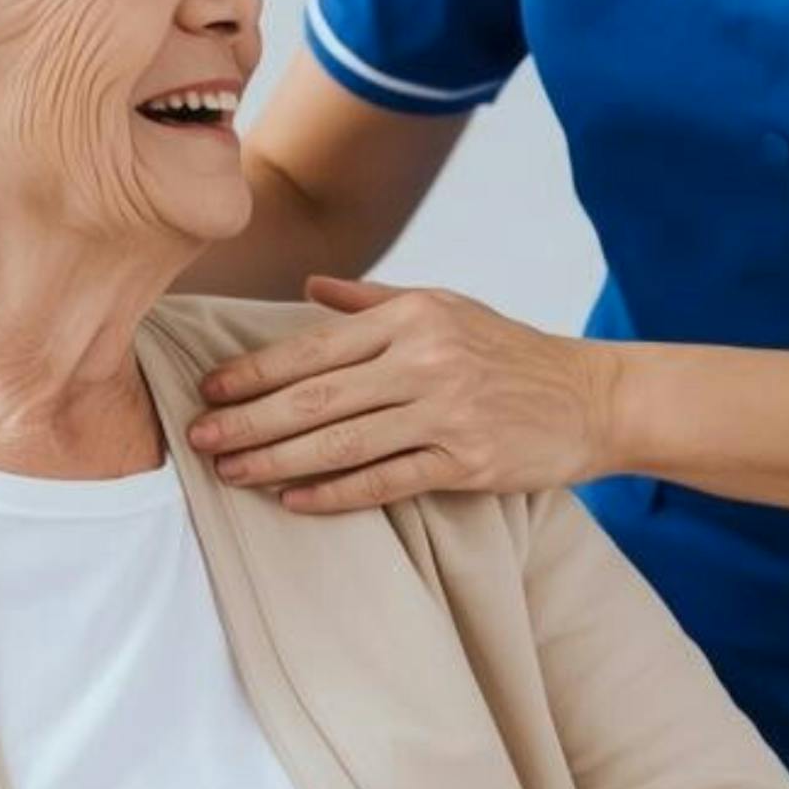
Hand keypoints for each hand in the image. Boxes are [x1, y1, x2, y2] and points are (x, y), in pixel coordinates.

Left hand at [186, 276, 619, 512]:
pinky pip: (384, 481)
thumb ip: (373, 303)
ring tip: (231, 473)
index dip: (254, 371)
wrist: (590, 397)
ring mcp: (445, 413)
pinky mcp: (466, 462)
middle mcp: (424, 361)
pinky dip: (334, 494)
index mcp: (411, 318)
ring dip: (276, 460)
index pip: (313, 347)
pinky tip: (292, 499)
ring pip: (341, 443)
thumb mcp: (446, 307)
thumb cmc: (508, 350)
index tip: (209, 390)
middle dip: (248, 421)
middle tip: (198, 440)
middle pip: (316, 398)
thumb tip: (308, 289)